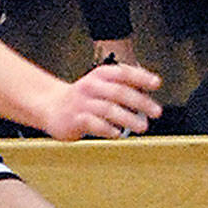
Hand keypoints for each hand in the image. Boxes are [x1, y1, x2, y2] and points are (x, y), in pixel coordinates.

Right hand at [42, 62, 161, 139]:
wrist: (51, 106)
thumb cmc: (84, 97)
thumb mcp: (101, 85)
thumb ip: (123, 89)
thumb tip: (149, 101)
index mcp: (100, 75)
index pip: (123, 73)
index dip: (141, 77)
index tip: (157, 84)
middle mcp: (91, 86)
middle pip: (119, 92)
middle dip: (141, 102)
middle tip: (157, 111)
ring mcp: (82, 103)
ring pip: (108, 109)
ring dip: (128, 118)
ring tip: (143, 127)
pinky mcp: (74, 119)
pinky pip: (93, 124)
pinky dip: (108, 129)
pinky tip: (118, 134)